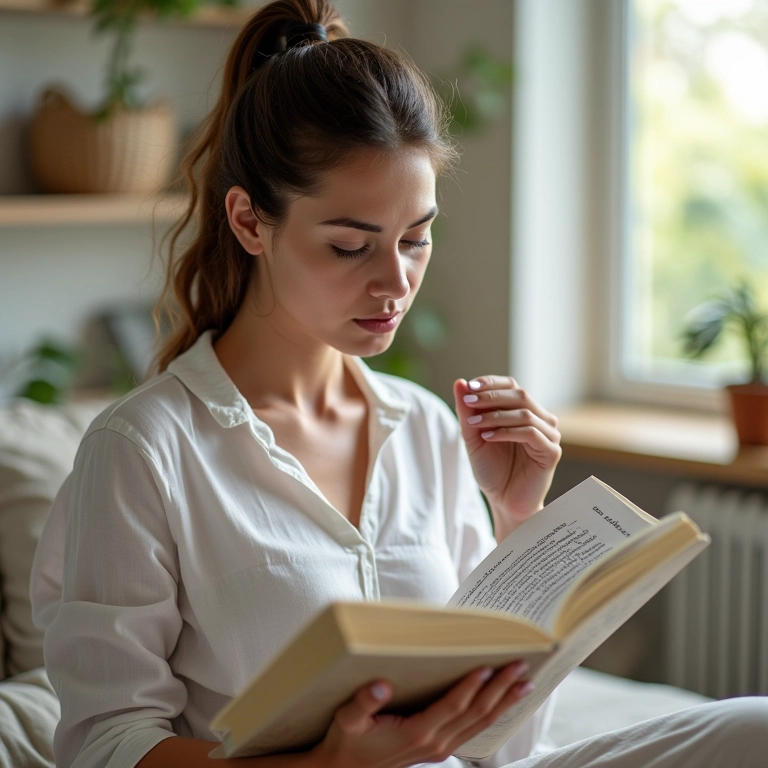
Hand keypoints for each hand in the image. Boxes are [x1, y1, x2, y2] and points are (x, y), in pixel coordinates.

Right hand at [308, 662, 532, 767]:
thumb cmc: (346, 741)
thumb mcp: (347, 719)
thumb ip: (364, 702)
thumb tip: (381, 684)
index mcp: (417, 733)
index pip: (453, 706)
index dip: (471, 685)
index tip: (488, 665)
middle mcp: (435, 743)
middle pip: (476, 713)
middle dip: (500, 689)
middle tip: (521, 667)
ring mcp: (440, 748)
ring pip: (481, 723)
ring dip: (503, 701)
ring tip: (524, 683)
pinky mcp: (439, 748)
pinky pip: (474, 730)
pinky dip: (493, 714)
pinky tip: (503, 702)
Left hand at [454, 376, 560, 538]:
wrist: (504, 502)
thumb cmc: (492, 470)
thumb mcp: (473, 436)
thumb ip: (467, 411)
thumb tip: (460, 383)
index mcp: (524, 411)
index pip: (511, 385)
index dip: (490, 383)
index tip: (468, 388)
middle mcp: (540, 419)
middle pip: (520, 394)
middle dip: (491, 396)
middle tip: (468, 402)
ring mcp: (549, 435)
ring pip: (525, 413)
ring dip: (496, 415)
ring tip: (473, 424)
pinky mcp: (551, 452)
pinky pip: (531, 433)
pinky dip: (506, 432)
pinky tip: (487, 437)